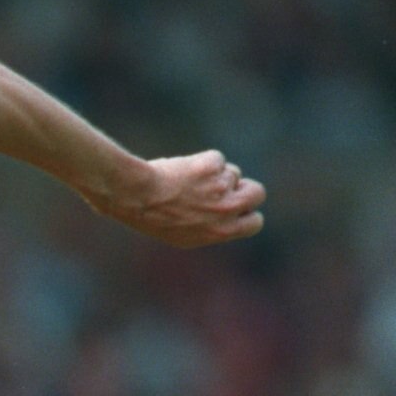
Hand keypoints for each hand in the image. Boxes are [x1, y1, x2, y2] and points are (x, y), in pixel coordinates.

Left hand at [101, 151, 265, 248]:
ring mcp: (222, 187)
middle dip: (244, 187)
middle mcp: (226, 211)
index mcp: (222, 232)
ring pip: (232, 173)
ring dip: (215, 175)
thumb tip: (228, 220)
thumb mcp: (184, 235)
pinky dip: (203, 162)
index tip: (239, 207)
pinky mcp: (213, 166)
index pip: (255, 222)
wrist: (137, 196)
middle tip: (223, 186)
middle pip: (257, 193)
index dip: (247, 212)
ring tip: (187, 182)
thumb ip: (212, 228)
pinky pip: (217, 160)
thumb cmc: (155, 217)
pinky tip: (182, 170)